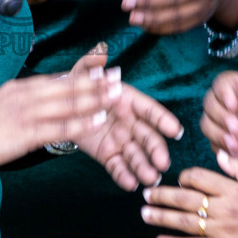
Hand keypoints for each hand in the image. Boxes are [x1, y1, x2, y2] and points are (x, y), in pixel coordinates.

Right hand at [0, 51, 118, 171]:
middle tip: (118, 77)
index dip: (83, 75)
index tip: (102, 70)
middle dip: (96, 82)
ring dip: (95, 99)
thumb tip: (42, 101)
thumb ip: (23, 102)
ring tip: (117, 95)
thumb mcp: (2, 105)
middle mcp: (26, 95)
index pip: (58, 78)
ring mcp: (27, 113)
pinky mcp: (26, 132)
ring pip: (68, 103)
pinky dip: (81, 122)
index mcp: (21, 88)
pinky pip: (60, 126)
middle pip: (68, 86)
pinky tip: (97, 120)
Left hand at [64, 50, 184, 189]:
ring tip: (150, 179)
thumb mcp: (81, 73)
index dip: (163, 120)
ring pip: (136, 155)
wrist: (62, 109)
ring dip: (144, 167)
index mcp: (129, 100)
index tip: (175, 130)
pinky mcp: (108, 156)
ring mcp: (121, 141)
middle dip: (157, 150)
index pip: (150, 110)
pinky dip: (124, 176)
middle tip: (163, 163)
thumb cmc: (78, 87)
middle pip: (148, 137)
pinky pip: (117, 167)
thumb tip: (100, 52)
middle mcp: (130, 122)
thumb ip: (90, 64)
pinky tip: (130, 185)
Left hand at [140, 151, 237, 237]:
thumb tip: (221, 153)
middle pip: (186, 198)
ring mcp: (222, 230)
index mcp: (233, 190)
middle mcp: (224, 208)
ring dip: (162, 217)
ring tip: (145, 214)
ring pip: (185, 222)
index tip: (178, 180)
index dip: (185, 177)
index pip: (199, 177)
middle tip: (145, 194)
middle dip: (162, 195)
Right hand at [200, 50, 237, 166]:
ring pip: (207, 125)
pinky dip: (222, 148)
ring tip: (236, 144)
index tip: (234, 105)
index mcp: (228, 84)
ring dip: (220, 135)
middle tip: (237, 129)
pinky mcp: (216, 136)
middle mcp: (217, 100)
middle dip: (222, 118)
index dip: (225, 96)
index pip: (219, 86)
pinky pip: (212, 142)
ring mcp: (215, 119)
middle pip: (209, 107)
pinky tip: (236, 153)